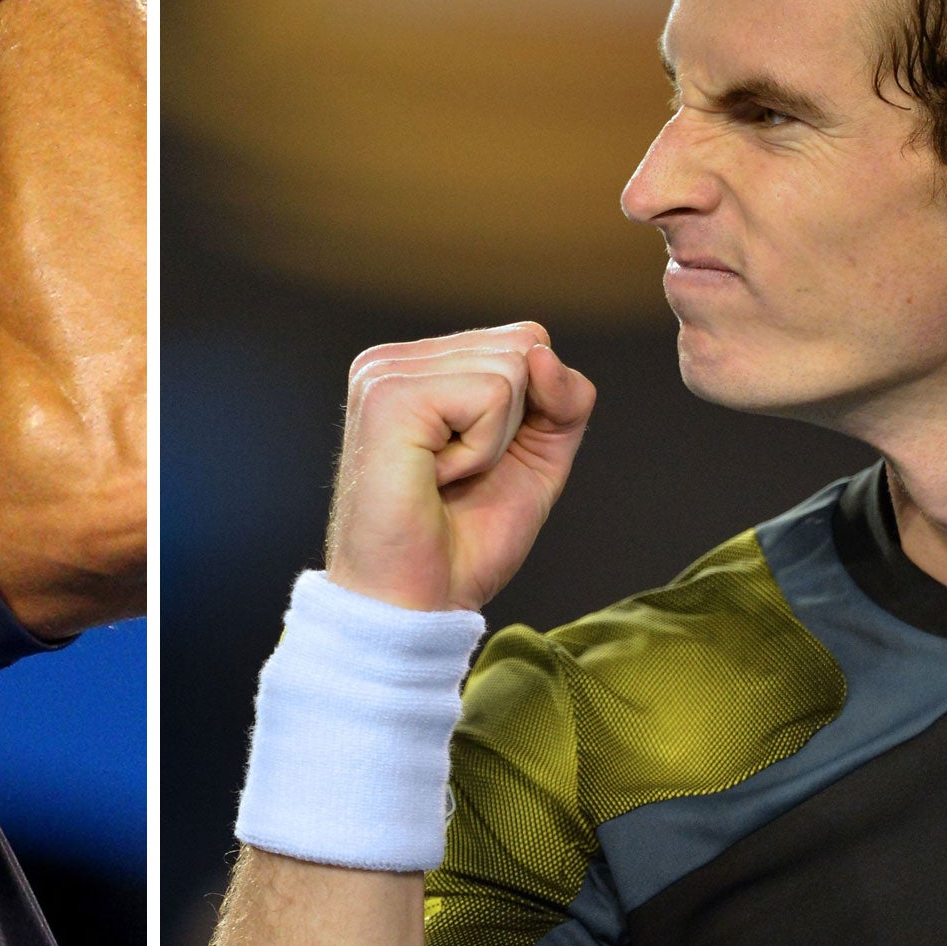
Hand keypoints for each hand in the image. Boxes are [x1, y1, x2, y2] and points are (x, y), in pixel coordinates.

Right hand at [325, 328, 595, 612]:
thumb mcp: (536, 458)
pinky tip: (436, 478)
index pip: (524, 341)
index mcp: (416, 367)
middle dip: (515, 425)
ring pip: (512, 369)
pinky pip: (493, 396)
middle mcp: (392, 361)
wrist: (416, 604)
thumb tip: (541, 352)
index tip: (475, 465)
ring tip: (443, 479)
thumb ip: (562, 399)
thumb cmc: (463, 542)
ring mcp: (384, 374)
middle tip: (458, 476)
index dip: (532, 412)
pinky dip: (482, 451)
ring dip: (495, 442)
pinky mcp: (391, 397)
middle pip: (523, 346)